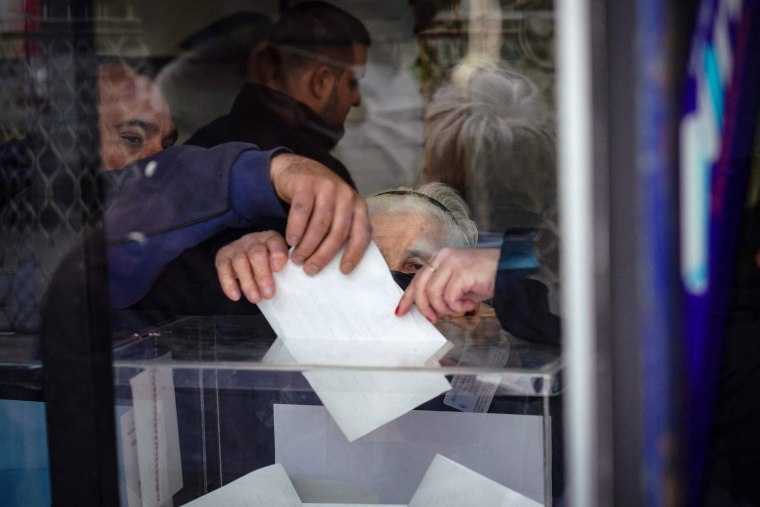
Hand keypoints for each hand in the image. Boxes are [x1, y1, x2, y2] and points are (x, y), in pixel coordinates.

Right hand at [215, 230, 287, 302]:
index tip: (279, 269)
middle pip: (256, 254)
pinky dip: (229, 284)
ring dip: (248, 283)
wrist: (242, 253)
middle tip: (268, 294)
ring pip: (240, 262)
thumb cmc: (265, 260)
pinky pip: (223, 269)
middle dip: (263, 275)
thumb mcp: (276, 260)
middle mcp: (252, 240)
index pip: (274, 242)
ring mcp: (236, 247)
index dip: (277, 254)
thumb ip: (281, 267)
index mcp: (270, 239)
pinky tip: (236, 296)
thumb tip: (288, 285)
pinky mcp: (222, 257)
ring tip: (255, 299)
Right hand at [269, 153, 370, 275]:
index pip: (362, 233)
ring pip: (320, 224)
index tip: (343, 271)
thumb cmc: (319, 200)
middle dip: (323, 255)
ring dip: (307, 246)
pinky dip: (295, 229)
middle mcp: (346, 195)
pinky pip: (301, 212)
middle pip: (338, 232)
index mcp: (358, 206)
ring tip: (297, 259)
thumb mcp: (337, 212)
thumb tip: (338, 266)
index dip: (354, 253)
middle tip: (310, 270)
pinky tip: (290, 240)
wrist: (298, 170)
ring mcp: (327, 187)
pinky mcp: (307, 183)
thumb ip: (341, 230)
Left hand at [396, 248, 499, 322]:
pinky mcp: (462, 272)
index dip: (407, 297)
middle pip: (420, 287)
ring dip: (445, 308)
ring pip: (433, 294)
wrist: (508, 270)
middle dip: (424, 307)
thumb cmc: (485, 278)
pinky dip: (458, 307)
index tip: (401, 311)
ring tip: (460, 309)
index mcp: (440, 258)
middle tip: (434, 318)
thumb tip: (428, 309)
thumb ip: (441, 291)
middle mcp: (443, 257)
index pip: (417, 279)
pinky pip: (450, 297)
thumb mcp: (457, 284)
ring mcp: (452, 263)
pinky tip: (470, 305)